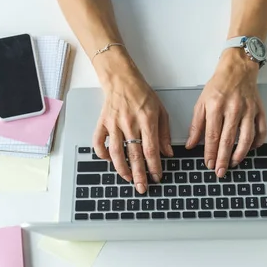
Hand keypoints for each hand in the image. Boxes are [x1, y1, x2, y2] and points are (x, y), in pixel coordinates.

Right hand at [93, 67, 173, 193]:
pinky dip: (102, 154)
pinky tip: (109, 161)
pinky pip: (99, 142)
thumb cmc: (142, 94)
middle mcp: (130, 123)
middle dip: (139, 174)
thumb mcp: (160, 110)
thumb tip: (168, 153)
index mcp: (147, 120)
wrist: (121, 79)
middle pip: (134, 154)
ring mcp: (114, 123)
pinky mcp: (102, 122)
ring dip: (122, 168)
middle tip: (142, 188)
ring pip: (116, 152)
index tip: (157, 177)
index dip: (154, 166)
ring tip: (128, 179)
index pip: (151, 149)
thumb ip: (164, 133)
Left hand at [186, 49, 266, 176]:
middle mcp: (233, 108)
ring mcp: (248, 110)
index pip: (212, 135)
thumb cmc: (218, 85)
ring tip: (234, 163)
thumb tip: (190, 144)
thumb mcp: (201, 102)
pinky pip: (261, 129)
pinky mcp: (259, 110)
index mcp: (216, 106)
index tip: (208, 164)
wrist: (238, 68)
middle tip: (220, 171)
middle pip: (228, 139)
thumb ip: (196, 125)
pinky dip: (258, 141)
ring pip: (246, 137)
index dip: (210, 152)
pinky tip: (251, 149)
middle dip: (223, 158)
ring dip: (240, 153)